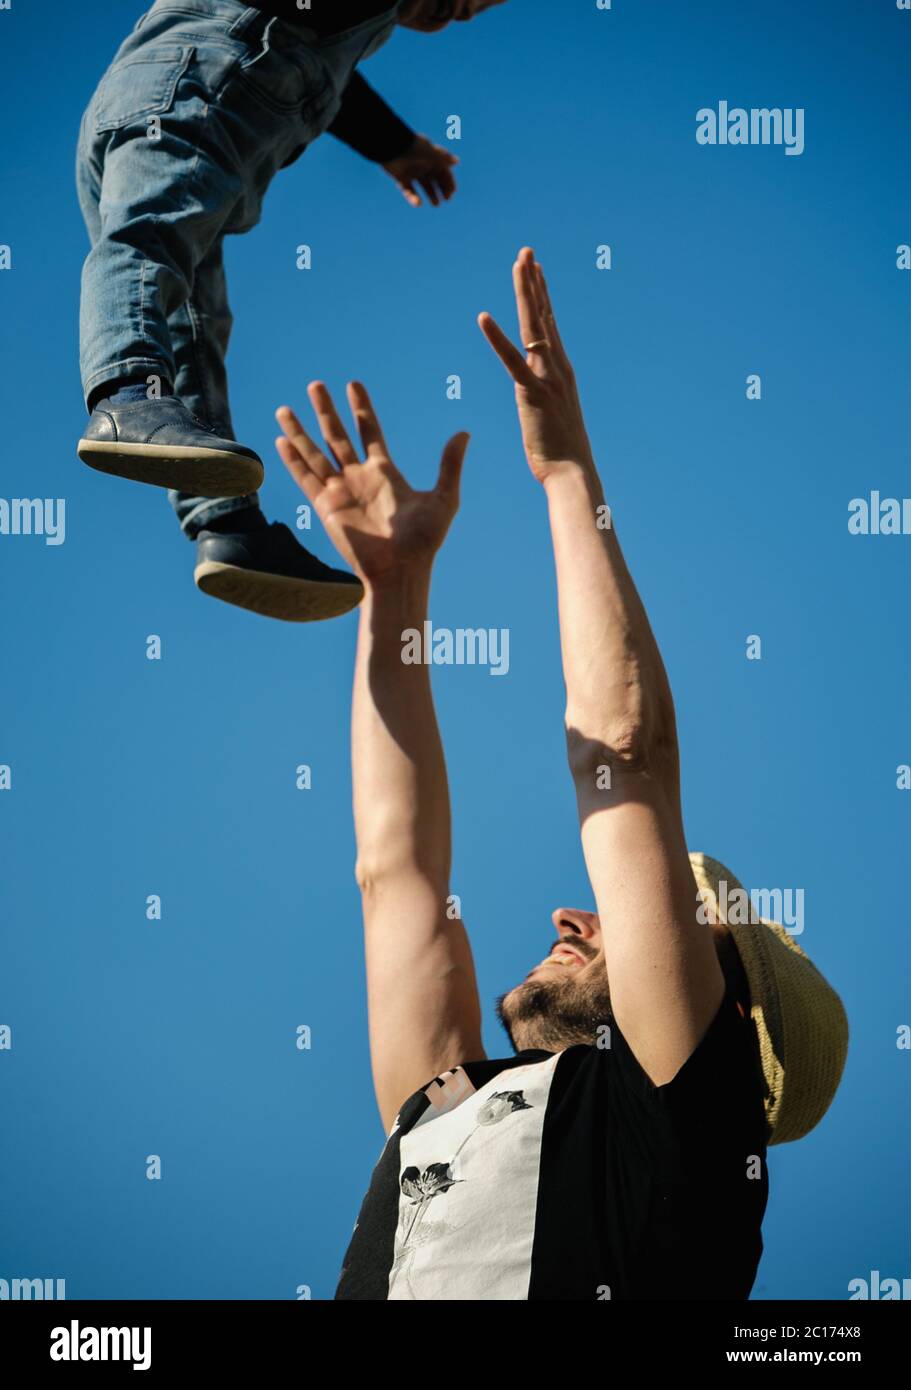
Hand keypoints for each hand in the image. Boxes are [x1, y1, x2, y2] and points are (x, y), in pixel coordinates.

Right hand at [275, 382, 467, 586]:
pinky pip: (306, 479)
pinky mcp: (326, 507)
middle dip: (326, 410)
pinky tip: (281, 441)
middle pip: (338, 435)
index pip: (369, 432)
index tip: (353, 385)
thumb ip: (449, 465)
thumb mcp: (443, 499)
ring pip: (315, 453)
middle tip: (315, 385)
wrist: (400, 571)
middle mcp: (359, 478)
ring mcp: (340, 492)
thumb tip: (464, 433)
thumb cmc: (424, 542)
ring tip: (284, 408)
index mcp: (384, 473)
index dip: (361, 408)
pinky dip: (293, 460)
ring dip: (300, 431)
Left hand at [382, 134, 457, 206]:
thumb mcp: (431, 154)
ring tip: (436, 204)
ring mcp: (411, 171)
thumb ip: (444, 158)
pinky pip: (408, 190)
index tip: (452, 192)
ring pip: (423, 185)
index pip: (443, 170)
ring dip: (431, 194)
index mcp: (431, 157)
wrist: (391, 148)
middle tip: (446, 200)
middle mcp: (422, 164)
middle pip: (435, 178)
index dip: (448, 181)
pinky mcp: (400, 178)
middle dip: (442, 189)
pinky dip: (413, 197)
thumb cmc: (413, 148)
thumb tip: (457, 161)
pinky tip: (418, 203)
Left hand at [478, 247, 593, 483]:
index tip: (536, 270)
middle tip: (527, 252)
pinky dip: (496, 338)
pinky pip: (511, 361)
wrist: (572, 473)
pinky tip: (483, 316)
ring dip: (525, 292)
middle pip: (544, 316)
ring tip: (519, 263)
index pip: (550, 326)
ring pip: (534, 327)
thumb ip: (547, 401)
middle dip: (534, 282)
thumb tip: (539, 397)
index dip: (542, 297)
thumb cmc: (564, 455)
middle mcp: (558, 368)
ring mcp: (547, 379)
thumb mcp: (554, 419)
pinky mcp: (531, 394)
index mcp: (562, 373)